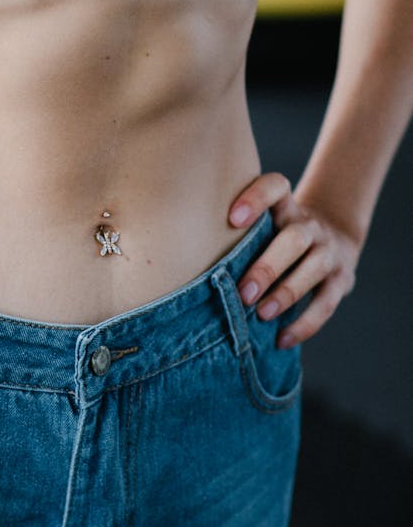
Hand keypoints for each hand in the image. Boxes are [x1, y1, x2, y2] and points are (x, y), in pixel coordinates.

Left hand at [227, 172, 361, 347]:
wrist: (336, 238)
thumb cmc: (278, 235)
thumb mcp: (266, 223)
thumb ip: (236, 234)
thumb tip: (184, 264)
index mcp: (285, 207)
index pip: (276, 187)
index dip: (256, 199)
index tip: (233, 218)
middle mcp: (309, 225)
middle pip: (294, 238)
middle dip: (267, 267)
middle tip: (244, 293)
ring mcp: (328, 251)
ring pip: (312, 269)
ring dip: (285, 294)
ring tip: (262, 315)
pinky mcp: (341, 280)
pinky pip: (326, 303)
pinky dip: (305, 324)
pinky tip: (282, 339)